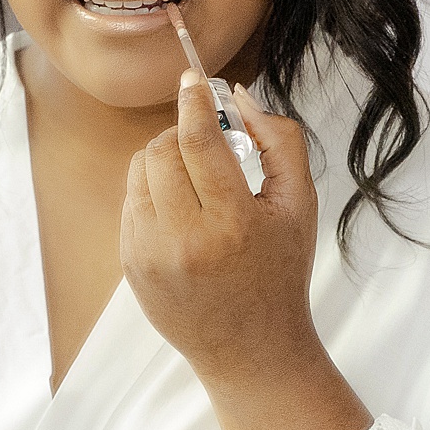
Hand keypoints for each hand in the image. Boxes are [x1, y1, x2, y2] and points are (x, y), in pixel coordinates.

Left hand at [120, 72, 323, 397]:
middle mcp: (185, 239)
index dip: (194, 102)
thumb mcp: (299, 206)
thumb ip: (279, 141)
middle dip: (183, 134)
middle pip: (163, 150)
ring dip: (165, 160)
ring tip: (196, 180)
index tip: (195, 80)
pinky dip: (153, 192)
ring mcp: (150, 253)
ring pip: (140, 170)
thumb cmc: (280, 274)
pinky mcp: (131, 263)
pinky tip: (182, 212)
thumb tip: (238, 96)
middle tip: (207, 146)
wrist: (250, 349)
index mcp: (233, 223)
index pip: (198, 141)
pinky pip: (131, 200)